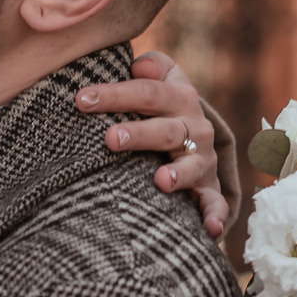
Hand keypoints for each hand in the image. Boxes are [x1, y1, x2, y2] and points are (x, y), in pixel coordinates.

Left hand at [75, 51, 227, 237]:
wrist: (196, 135)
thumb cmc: (160, 106)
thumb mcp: (162, 80)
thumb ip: (153, 68)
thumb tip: (140, 66)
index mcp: (179, 97)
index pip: (147, 93)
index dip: (115, 94)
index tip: (81, 99)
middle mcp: (195, 127)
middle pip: (166, 130)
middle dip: (139, 134)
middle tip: (110, 139)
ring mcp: (202, 159)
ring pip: (191, 165)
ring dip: (178, 173)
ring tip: (160, 180)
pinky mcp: (208, 188)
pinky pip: (214, 203)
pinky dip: (214, 216)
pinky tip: (210, 231)